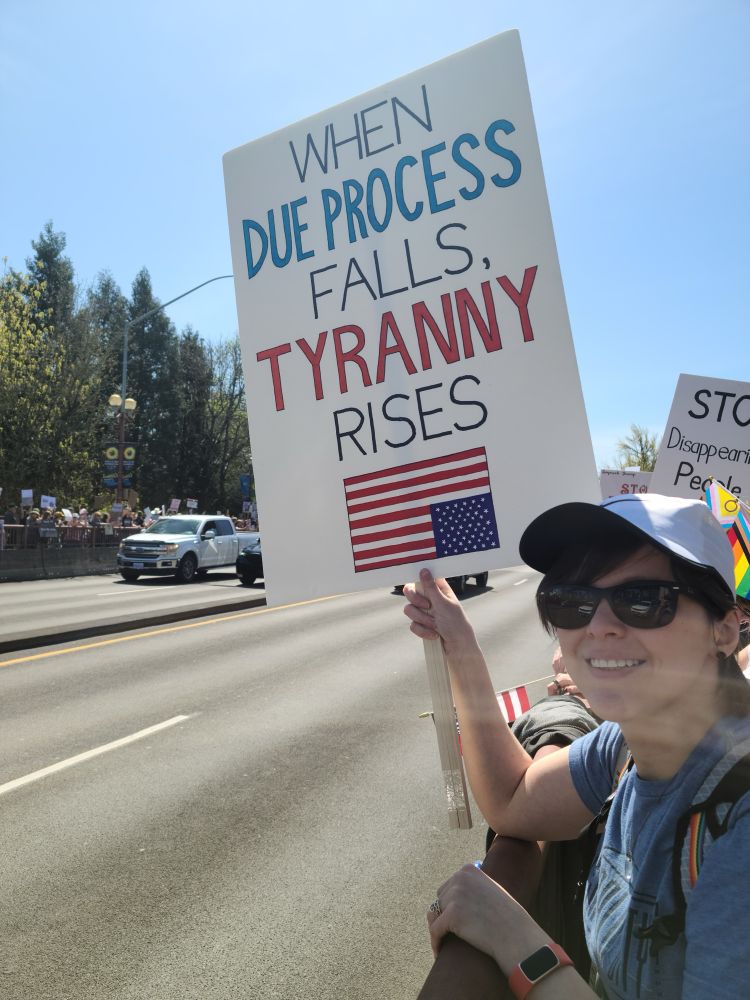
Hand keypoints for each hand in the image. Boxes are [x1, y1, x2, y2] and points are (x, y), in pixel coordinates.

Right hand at [402, 569, 475, 656]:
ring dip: (422, 619)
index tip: (421, 588)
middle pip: (410, 592)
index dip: (418, 582)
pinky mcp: (421, 624)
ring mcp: (424, 612)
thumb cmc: (455, 623)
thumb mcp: (443, 603)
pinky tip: (434, 634)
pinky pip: (412, 624)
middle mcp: (430, 598)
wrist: (457, 646)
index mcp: (438, 589)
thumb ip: (431, 587)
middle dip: (417, 601)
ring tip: (435, 625)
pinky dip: (423, 631)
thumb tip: (423, 569)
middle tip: (427, 607)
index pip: (422, 578)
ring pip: (409, 609)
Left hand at [427, 864, 546, 972]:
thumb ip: (472, 887)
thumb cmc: (505, 917)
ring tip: (444, 942)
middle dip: (444, 916)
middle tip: (449, 934)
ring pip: (435, 914)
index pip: (448, 888)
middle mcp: (460, 878)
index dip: (450, 906)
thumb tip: (451, 893)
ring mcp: (456, 895)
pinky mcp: (452, 914)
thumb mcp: (489, 892)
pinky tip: (439, 952)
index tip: (454, 922)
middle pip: (440, 899)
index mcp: (468, 870)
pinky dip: (436, 941)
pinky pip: (435, 929)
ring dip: (439, 928)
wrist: (515, 934)